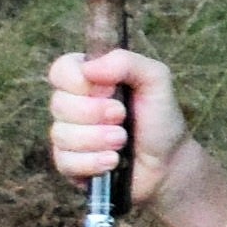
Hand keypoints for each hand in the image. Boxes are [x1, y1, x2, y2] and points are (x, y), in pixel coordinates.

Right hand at [50, 47, 177, 190]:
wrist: (168, 162)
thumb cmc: (160, 119)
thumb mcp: (155, 80)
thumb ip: (126, 62)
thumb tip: (88, 68)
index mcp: (88, 79)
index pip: (60, 70)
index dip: (81, 82)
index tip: (111, 89)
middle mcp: (72, 105)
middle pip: (58, 103)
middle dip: (96, 113)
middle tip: (122, 117)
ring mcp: (68, 135)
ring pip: (61, 134)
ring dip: (98, 139)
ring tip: (122, 141)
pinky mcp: (69, 164)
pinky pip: (64, 161)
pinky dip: (92, 162)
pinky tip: (113, 160)